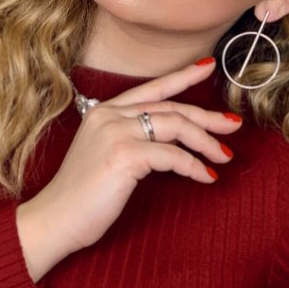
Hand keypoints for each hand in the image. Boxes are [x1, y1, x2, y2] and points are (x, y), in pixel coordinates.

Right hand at [16, 57, 240, 281]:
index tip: (208, 67)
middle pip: (171, 107)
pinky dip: (194, 166)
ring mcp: (116, 133)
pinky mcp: (124, 155)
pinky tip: (207, 177)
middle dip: (206, 116)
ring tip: (224, 156)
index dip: (183, 76)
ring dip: (206, 141)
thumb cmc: (83, 196)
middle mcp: (110, 115)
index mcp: (105, 111)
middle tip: (233, 124)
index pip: (152, 88)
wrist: (55, 220)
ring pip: (176, 126)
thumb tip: (171, 141)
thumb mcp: (106, 155)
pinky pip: (172, 155)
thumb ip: (131, 138)